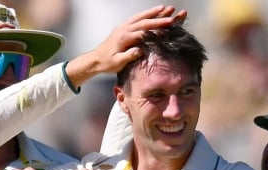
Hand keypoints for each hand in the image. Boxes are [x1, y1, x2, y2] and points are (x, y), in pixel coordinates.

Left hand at [66, 6, 187, 86]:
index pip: (143, 31)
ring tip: (165, 8)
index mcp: (124, 37)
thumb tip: (140, 51)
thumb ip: (128, 56)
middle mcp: (124, 29)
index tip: (168, 28)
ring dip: (153, 12)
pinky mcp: (123, 28)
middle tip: (172, 14)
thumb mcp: (117, 63)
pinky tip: (153, 13)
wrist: (95, 60)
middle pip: (144, 21)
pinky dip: (145, 15)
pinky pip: (136, 19)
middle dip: (159, 17)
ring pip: (140, 17)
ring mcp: (123, 27)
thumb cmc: (106, 63)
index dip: (156, 29)